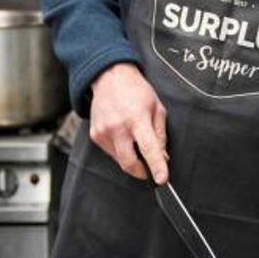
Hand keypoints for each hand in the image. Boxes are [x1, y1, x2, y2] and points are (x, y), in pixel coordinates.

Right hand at [88, 63, 168, 183]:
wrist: (110, 77)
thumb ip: (160, 134)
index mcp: (137, 119)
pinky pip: (110, 152)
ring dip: (130, 157)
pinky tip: (122, 134)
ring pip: (119, 159)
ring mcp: (104, 132)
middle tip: (148, 169)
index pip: (148, 148)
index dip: (156, 166)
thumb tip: (163, 157)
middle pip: (128, 163)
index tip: (161, 179)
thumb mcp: (157, 108)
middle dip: (140, 171)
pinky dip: (119, 149)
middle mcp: (118, 127)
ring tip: (133, 138)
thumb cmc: (136, 91)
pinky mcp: (95, 135)